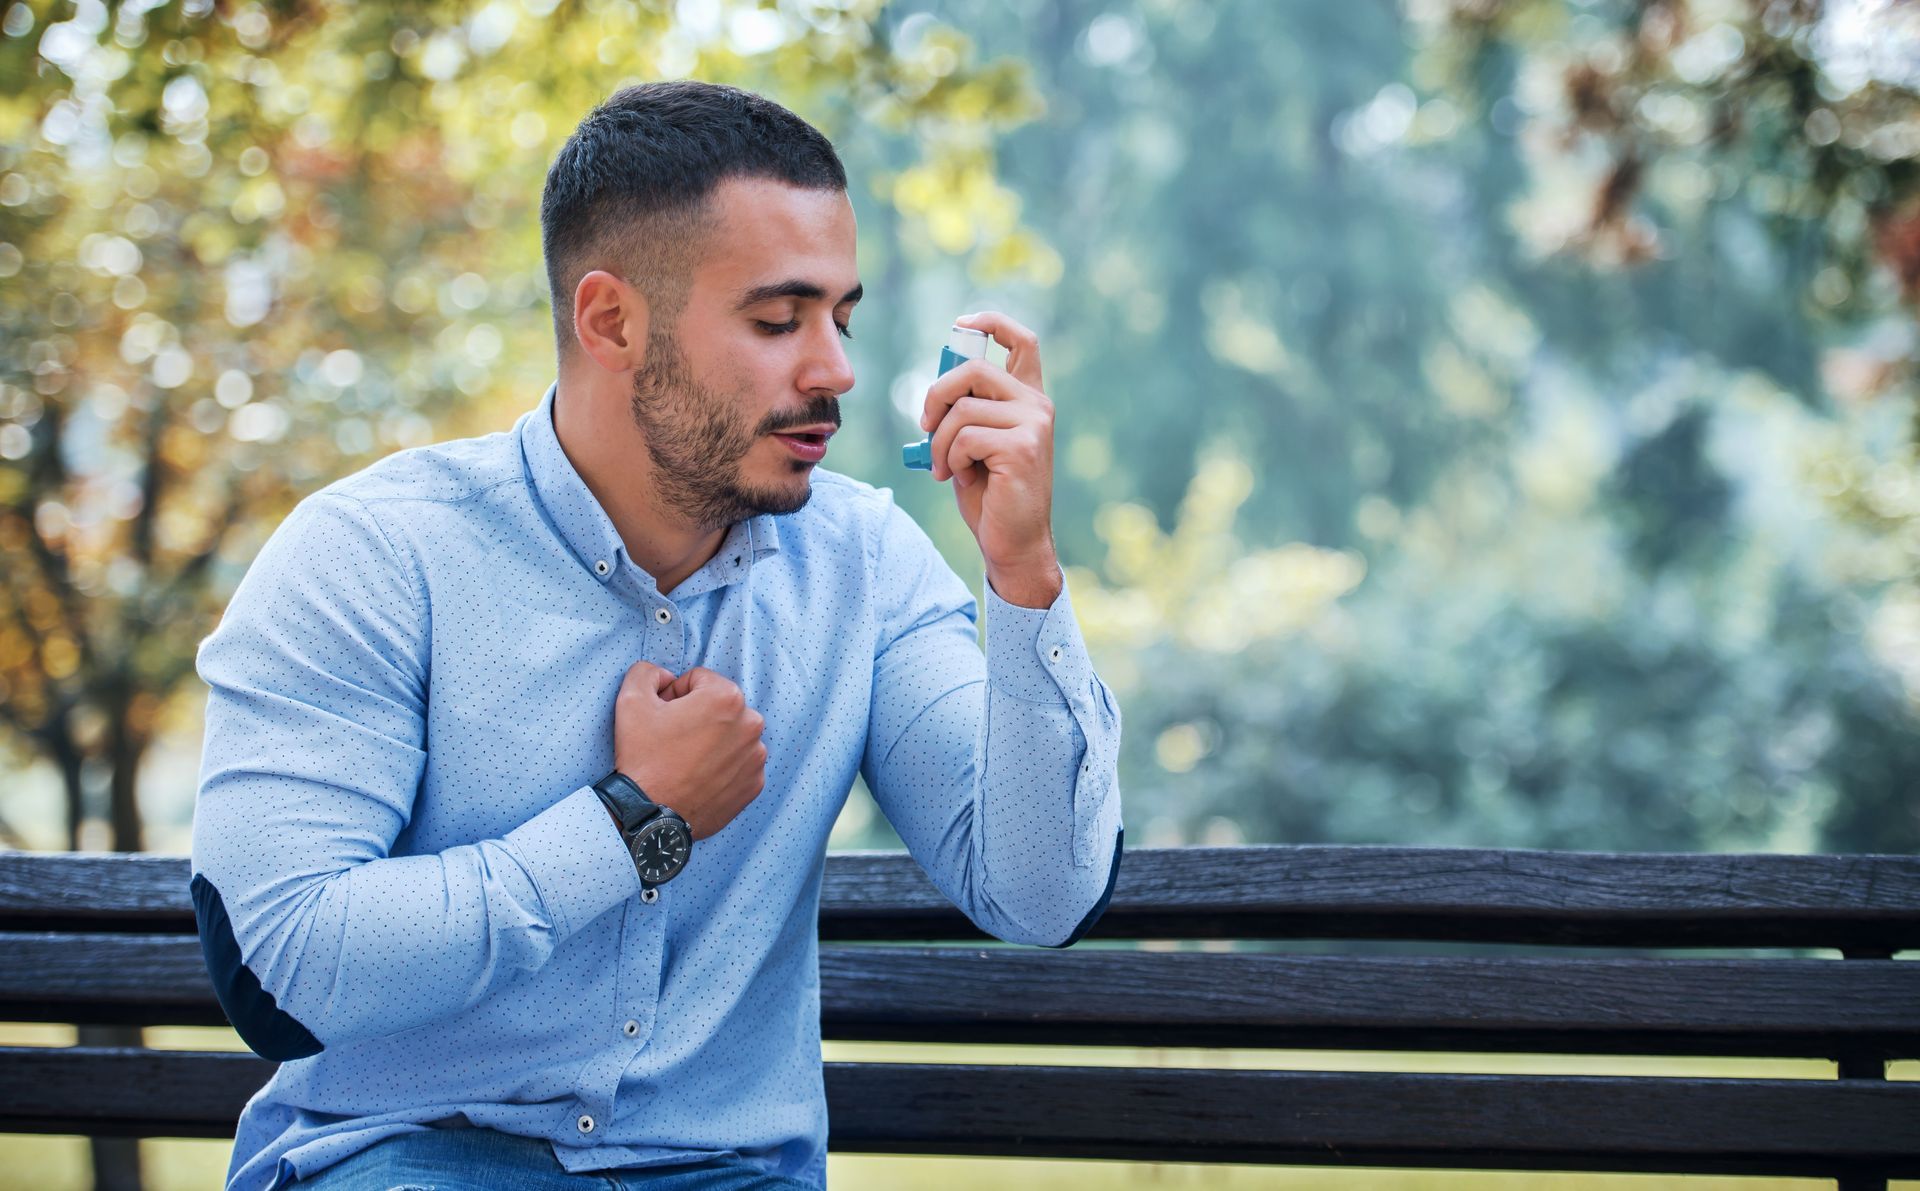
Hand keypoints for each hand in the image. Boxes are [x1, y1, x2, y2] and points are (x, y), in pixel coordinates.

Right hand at [611, 662, 766, 841]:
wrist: (649, 815)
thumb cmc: (643, 757)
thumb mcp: (631, 700)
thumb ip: (646, 672)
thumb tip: (664, 676)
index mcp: (727, 697)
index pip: (699, 680)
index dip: (675, 695)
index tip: (663, 716)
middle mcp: (751, 724)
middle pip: (719, 707)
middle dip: (698, 716)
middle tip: (672, 739)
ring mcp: (756, 758)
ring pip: (730, 735)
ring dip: (712, 740)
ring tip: (685, 760)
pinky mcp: (754, 784)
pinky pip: (738, 763)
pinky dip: (721, 766)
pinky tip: (698, 777)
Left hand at [919, 311, 1059, 596]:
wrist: (1012, 541)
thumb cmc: (990, 494)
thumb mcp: (973, 442)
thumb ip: (965, 410)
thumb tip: (937, 390)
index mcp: (1027, 398)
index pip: (1021, 341)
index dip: (992, 322)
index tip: (962, 323)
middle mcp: (1036, 405)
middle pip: (973, 368)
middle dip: (936, 395)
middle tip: (925, 427)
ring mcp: (1034, 424)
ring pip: (962, 408)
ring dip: (939, 442)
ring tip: (945, 468)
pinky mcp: (1023, 447)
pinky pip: (965, 436)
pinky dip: (949, 459)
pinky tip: (961, 478)